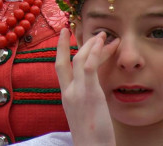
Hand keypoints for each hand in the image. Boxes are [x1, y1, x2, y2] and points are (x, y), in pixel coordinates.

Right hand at [55, 28, 117, 145]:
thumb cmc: (92, 137)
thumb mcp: (84, 114)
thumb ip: (85, 98)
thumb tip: (93, 89)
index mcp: (66, 97)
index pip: (60, 68)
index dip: (61, 51)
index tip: (64, 37)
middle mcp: (68, 92)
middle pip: (64, 61)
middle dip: (66, 42)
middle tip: (73, 28)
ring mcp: (78, 92)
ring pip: (80, 60)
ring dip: (90, 45)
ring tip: (101, 36)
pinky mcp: (90, 93)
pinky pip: (90, 67)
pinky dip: (95, 53)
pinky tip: (102, 44)